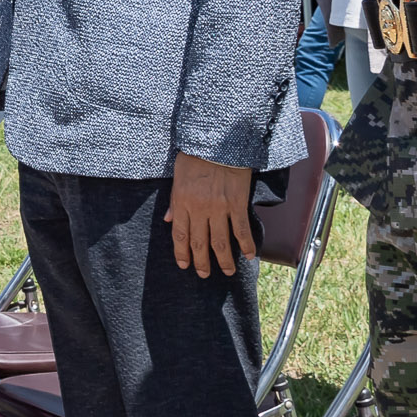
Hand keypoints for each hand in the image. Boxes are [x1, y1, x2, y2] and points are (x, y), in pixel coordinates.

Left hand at [163, 153, 254, 276]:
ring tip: (226, 271)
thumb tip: (167, 218)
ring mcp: (219, 208)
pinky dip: (246, 244)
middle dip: (201, 262)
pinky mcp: (237, 204)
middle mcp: (199, 209)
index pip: (179, 235)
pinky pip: (241, 229)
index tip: (184, 264)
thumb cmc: (195, 155)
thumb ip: (173, 200)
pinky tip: (249, 256)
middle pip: (199, 243)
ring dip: (223, 260)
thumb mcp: (177, 176)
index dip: (181, 253)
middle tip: (203, 274)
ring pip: (220, 242)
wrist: (219, 141)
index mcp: (182, 202)